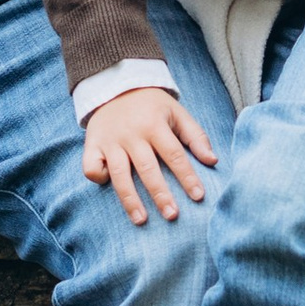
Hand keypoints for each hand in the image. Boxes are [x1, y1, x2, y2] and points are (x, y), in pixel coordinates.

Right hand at [81, 82, 218, 225]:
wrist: (114, 85)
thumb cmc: (151, 106)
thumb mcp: (176, 112)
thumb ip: (195, 136)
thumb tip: (213, 161)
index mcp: (154, 124)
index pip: (174, 154)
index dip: (187, 176)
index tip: (199, 196)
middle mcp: (131, 134)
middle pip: (147, 169)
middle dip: (160, 194)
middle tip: (172, 216)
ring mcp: (110, 140)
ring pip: (119, 174)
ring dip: (130, 199)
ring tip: (141, 220)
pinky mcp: (92, 144)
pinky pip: (91, 167)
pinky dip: (99, 177)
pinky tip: (108, 185)